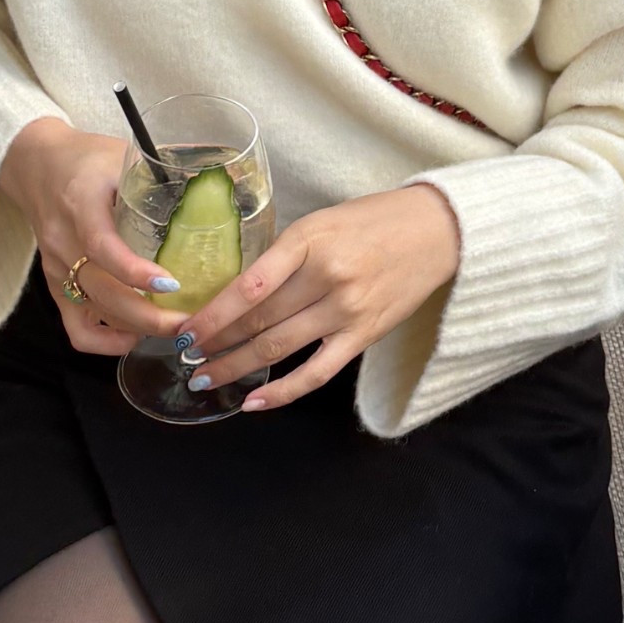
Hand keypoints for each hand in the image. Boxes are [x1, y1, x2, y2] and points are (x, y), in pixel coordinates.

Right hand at [0, 117, 188, 355]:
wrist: (36, 165)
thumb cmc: (87, 159)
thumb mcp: (123, 156)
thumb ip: (163, 175)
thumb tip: (217, 191)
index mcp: (80, 203)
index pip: (103, 247)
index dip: (135, 272)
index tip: (173, 283)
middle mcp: (64, 242)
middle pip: (104, 293)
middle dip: (151, 317)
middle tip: (191, 322)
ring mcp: (57, 269)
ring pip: (96, 315)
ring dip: (139, 329)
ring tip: (177, 328)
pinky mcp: (55, 287)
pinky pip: (77, 330)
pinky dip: (106, 342)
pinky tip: (135, 336)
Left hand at [170, 184, 461, 410]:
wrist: (438, 231)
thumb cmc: (373, 221)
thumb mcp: (320, 222)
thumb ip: (283, 255)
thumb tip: (236, 291)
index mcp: (309, 241)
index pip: (249, 286)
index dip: (212, 314)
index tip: (185, 329)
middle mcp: (326, 277)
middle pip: (258, 320)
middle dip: (215, 342)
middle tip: (185, 357)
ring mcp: (346, 311)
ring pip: (279, 347)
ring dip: (236, 367)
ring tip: (205, 379)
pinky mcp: (364, 336)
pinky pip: (317, 373)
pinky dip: (283, 390)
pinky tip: (254, 401)